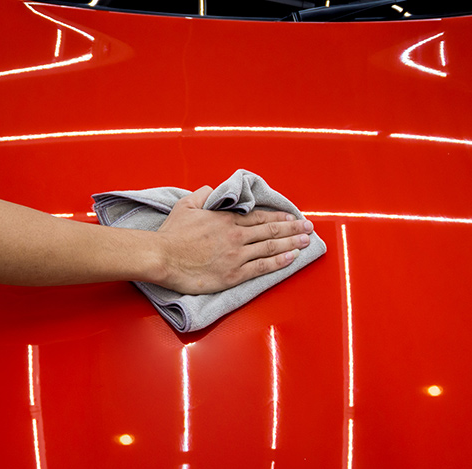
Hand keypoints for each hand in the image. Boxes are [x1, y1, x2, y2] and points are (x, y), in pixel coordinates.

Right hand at [153, 185, 314, 294]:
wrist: (163, 257)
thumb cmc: (172, 234)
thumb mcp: (186, 205)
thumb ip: (203, 194)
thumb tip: (213, 190)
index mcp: (227, 219)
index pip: (260, 216)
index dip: (279, 216)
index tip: (292, 216)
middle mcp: (236, 235)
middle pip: (271, 230)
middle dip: (293, 228)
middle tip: (308, 228)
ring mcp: (237, 255)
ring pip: (270, 247)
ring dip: (291, 243)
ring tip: (305, 241)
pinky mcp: (234, 274)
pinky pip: (262, 267)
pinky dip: (278, 262)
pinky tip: (291, 258)